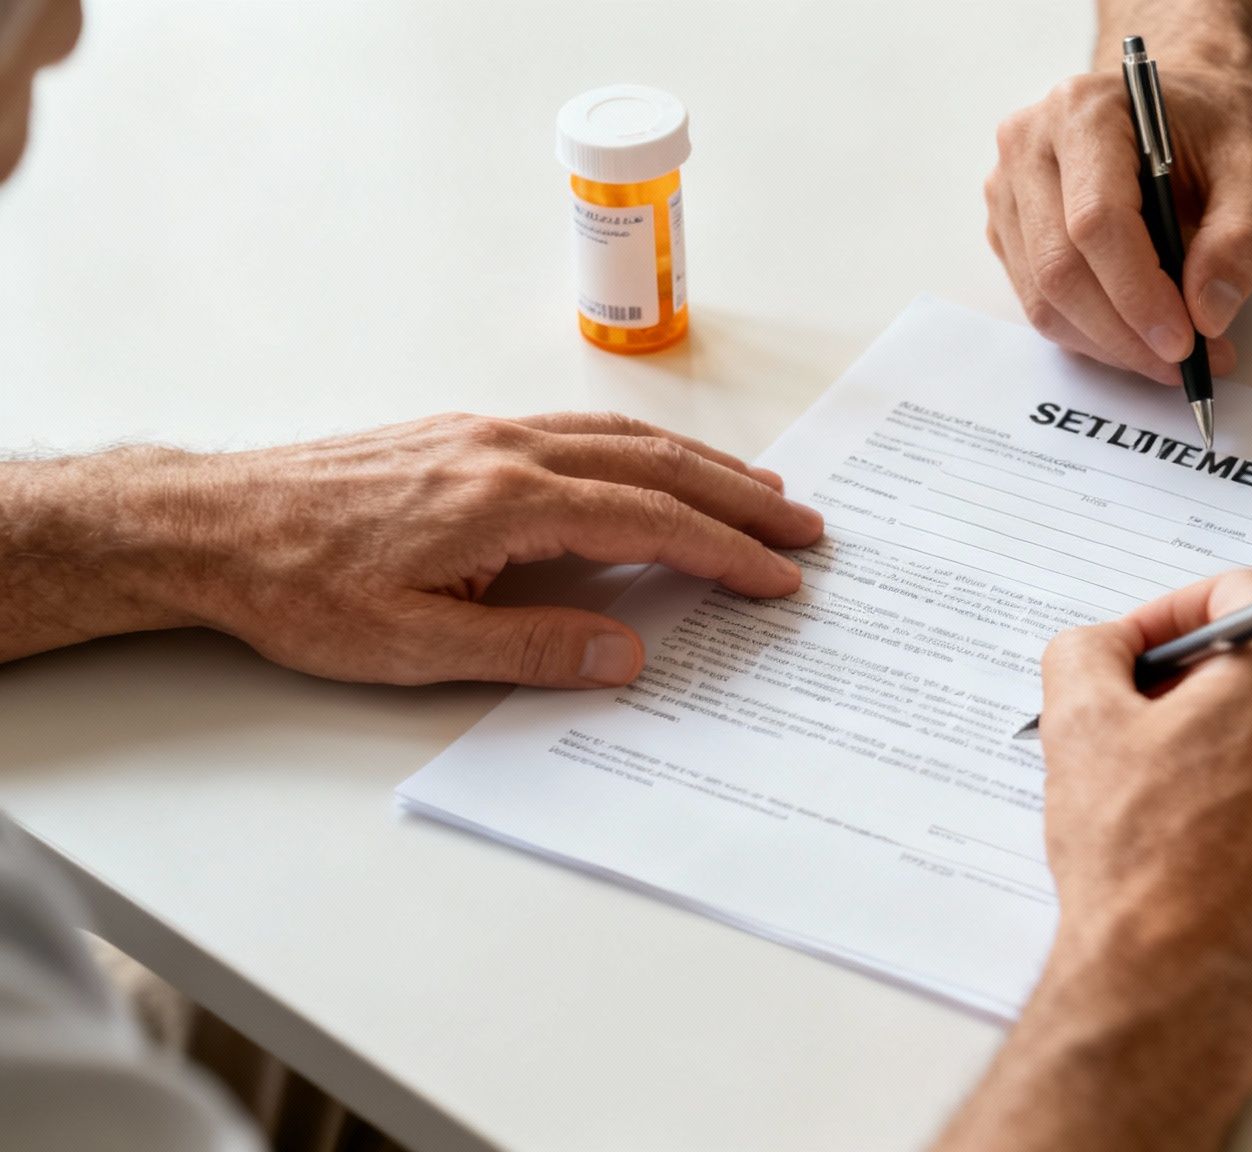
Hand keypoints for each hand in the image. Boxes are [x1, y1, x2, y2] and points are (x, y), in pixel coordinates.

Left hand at [0, 412, 822, 685]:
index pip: (648, 521)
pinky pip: (581, 429)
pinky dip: (642, 449)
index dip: (725, 552)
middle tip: (807, 527)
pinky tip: (657, 467)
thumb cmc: (298, 589)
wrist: (211, 525)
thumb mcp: (413, 645)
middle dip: (741, 497)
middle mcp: (506, 450)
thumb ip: (532, 645)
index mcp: (505, 500)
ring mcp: (485, 432)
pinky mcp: (462, 431)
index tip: (780, 579)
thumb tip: (630, 650)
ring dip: (701, 465)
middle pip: (656, 465)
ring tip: (758, 491)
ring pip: (622, 437)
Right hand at [984, 64, 1251, 384]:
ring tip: (1169, 354)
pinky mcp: (1009, 228)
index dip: (1137, 294)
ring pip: (1042, 299)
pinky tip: (1135, 333)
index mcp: (1084, 113)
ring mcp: (1008, 189)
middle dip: (1124, 335)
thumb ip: (1242, 236)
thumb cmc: (1211, 126)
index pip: (1095, 223)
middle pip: (1060, 269)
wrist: (1181, 103)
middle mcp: (1029, 145)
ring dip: (1108, 344)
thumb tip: (1208, 313)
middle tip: (1186, 363)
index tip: (1184, 341)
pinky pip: (1038, 303)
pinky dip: (1089, 334)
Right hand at [1038, 568, 1251, 1031]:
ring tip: (1160, 796)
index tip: (1131, 655)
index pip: (1237, 595)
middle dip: (1194, 686)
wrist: (1175, 979)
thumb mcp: (1078, 721)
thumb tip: (1106, 646)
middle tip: (1132, 727)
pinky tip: (1199, 843)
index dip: (1167, 616)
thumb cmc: (1139, 856)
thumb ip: (1088, 650)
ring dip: (1225, 747)